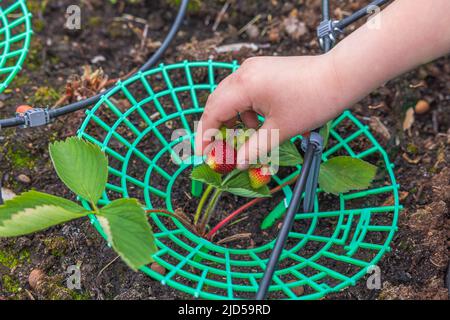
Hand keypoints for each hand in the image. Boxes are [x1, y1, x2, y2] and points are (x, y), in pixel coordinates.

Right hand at [195, 55, 345, 168]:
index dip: (205, 136)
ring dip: (234, 120)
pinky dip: (246, 110)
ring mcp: (253, 68)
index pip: (213, 112)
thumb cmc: (312, 102)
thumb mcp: (279, 130)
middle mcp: (243, 72)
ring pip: (231, 98)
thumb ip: (254, 149)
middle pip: (217, 103)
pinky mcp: (263, 69)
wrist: (340, 76)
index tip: (203, 155)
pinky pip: (244, 91)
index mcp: (244, 85)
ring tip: (249, 138)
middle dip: (217, 129)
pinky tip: (260, 123)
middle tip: (218, 152)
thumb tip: (238, 164)